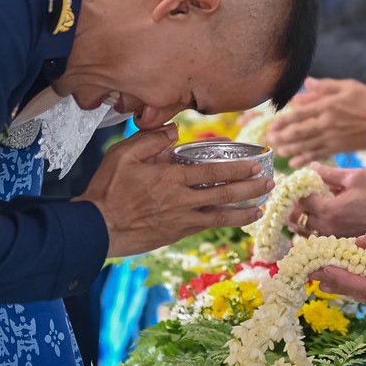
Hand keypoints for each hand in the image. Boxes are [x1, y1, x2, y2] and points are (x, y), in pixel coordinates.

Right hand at [79, 125, 273, 256]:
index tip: (255, 164)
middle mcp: (181, 201)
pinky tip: (234, 220)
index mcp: (171, 179)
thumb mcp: (123, 155)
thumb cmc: (107, 189)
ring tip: (261, 208)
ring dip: (243, 212)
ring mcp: (180, 221)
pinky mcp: (176, 234)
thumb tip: (174, 131)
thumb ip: (151, 139)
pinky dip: (224, 223)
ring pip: (220, 217)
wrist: (96, 228)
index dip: (237, 169)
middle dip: (250, 189)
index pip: (213, 172)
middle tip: (269, 183)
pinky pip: (206, 226)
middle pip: (224, 195)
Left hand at [267, 78, 365, 164]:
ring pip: (306, 145)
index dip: (284, 120)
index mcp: (328, 106)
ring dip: (291, 149)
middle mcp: (327, 123)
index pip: (300, 114)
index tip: (272, 125)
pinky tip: (296, 163)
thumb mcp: (348, 86)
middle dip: (283, 137)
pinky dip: (306, 159)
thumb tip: (306, 84)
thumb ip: (325, 86)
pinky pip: (318, 154)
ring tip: (279, 151)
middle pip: (299, 132)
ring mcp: (333, 138)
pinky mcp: (339, 148)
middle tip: (271, 140)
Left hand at [289, 165, 365, 237]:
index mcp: (329, 210)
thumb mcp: (354, 177)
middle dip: (295, 203)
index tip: (301, 181)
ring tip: (307, 203)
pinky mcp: (336, 240)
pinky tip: (317, 214)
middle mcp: (327, 226)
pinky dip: (310, 225)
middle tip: (301, 193)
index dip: (297, 189)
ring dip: (300, 215)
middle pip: (296, 217)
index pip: (301, 200)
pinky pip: (314, 235)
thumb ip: (329, 173)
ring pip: (302, 228)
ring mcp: (331, 236)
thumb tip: (311, 167)